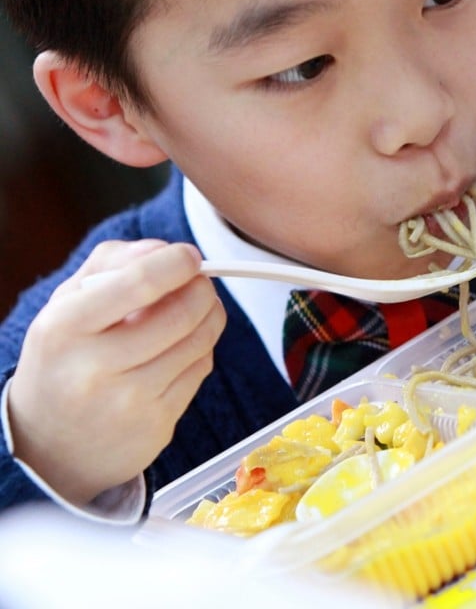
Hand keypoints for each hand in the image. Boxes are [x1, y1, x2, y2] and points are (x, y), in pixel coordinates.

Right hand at [7, 240, 225, 504]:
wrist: (48, 444)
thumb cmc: (65, 357)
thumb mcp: (67, 302)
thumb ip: (113, 262)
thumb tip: (167, 249)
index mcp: (65, 327)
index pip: (139, 283)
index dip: (177, 263)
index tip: (189, 256)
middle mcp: (95, 367)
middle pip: (182, 313)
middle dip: (202, 288)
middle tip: (200, 281)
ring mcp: (130, 401)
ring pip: (200, 342)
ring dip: (210, 316)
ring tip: (196, 308)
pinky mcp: (158, 424)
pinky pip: (201, 370)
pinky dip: (201, 349)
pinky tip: (182, 346)